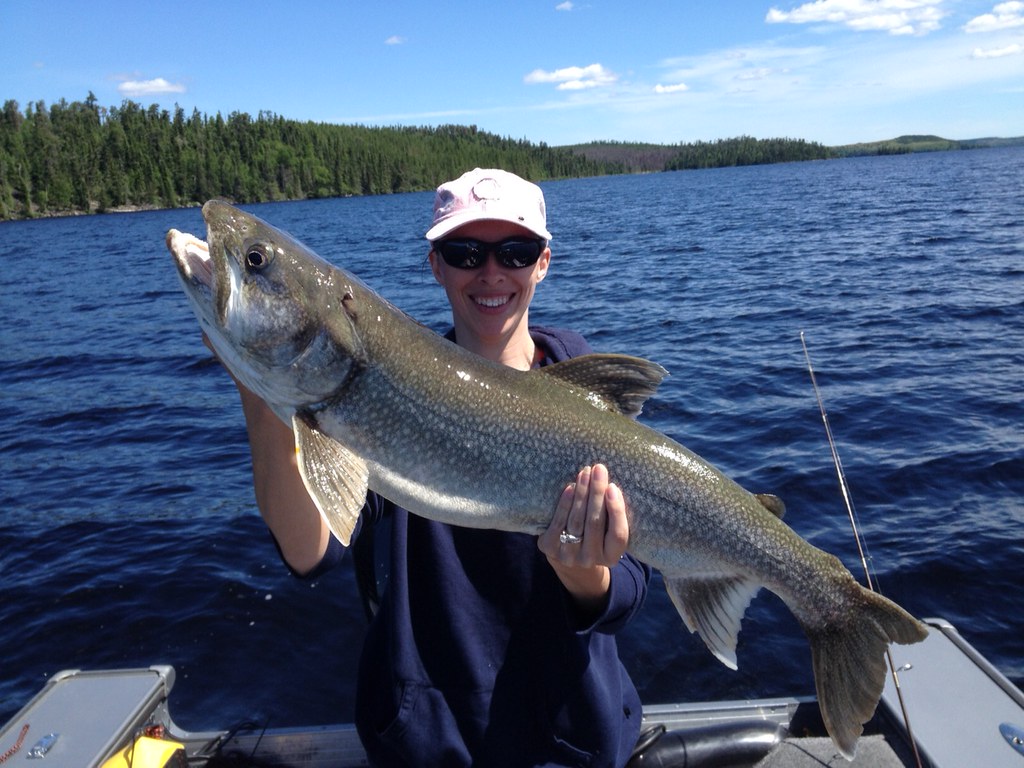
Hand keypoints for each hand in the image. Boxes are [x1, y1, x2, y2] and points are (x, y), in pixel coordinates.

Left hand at [538, 464, 628, 611]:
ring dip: (581, 494)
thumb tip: (610, 483)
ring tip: (585, 473)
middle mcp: (591, 559)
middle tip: (599, 469)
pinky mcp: (549, 548)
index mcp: (611, 557)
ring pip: (576, 522)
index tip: (613, 487)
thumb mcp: (608, 530)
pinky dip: (565, 503)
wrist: (568, 554)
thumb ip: (612, 514)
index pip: (618, 535)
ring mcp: (569, 556)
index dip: (616, 511)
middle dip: (597, 493)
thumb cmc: (595, 534)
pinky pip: (558, 523)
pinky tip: (570, 487)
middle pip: (595, 524)